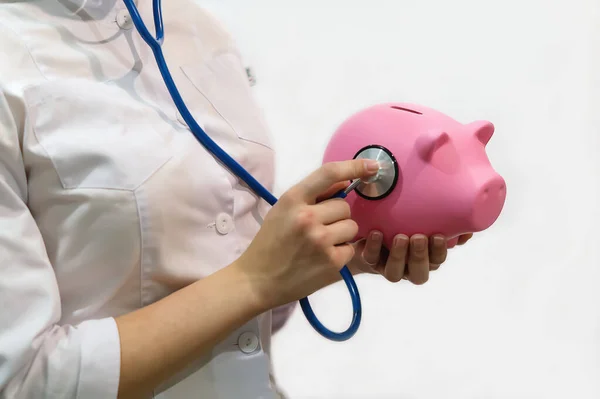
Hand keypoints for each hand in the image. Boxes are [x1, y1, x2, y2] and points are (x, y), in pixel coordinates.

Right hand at [234, 159, 380, 309]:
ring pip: (351, 226)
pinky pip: (350, 248)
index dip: (354, 166)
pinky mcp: (331, 262)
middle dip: (337, 216)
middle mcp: (307, 217)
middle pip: (345, 206)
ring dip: (342, 234)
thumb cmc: (270, 243)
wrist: (257, 280)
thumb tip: (345, 182)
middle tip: (318, 229)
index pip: (329, 173)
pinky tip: (321, 259)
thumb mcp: (282, 211)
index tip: (372, 165)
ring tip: (320, 245)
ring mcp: (320, 240)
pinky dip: (340, 253)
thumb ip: (312, 195)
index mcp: (293, 199)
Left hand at [348, 232, 472, 284]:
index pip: (436, 262)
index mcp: (426, 259)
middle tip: (418, 237)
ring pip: (394, 273)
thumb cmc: (407, 223)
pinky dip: (374, 247)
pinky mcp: (369, 260)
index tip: (439, 236)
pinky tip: (377, 233)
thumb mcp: (427, 222)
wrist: (372, 227)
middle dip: (419, 256)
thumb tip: (468, 228)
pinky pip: (371, 259)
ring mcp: (388, 266)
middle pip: (418, 274)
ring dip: (399, 256)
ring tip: (400, 237)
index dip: (439, 252)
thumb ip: (449, 224)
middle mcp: (408, 267)